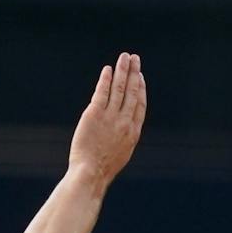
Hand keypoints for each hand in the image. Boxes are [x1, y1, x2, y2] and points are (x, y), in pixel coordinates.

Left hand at [67, 52, 145, 187]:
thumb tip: (122, 129)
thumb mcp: (120, 154)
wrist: (91, 175)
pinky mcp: (95, 114)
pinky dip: (106, 80)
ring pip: (120, 88)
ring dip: (123, 70)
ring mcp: (110, 117)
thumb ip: (123, 137)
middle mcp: (124, 122)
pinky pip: (102, 92)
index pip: (140, 105)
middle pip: (132, 92)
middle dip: (134, 73)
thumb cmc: (102, 170)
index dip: (141, 89)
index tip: (140, 78)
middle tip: (135, 59)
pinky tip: (108, 70)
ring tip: (125, 57)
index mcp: (133, 132)